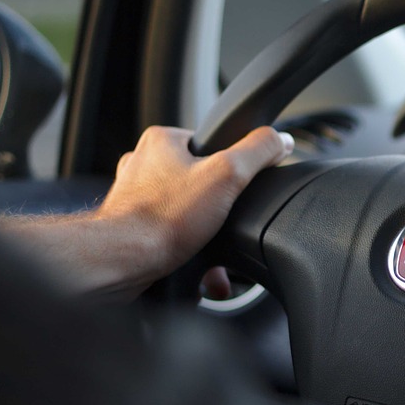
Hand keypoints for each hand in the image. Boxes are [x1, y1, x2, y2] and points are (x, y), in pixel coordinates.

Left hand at [96, 125, 293, 290]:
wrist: (124, 261)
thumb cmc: (165, 218)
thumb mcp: (229, 174)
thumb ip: (259, 151)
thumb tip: (280, 140)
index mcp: (163, 140)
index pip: (212, 143)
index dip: (232, 166)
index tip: (237, 187)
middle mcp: (143, 164)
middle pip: (201, 179)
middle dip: (219, 207)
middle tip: (225, 222)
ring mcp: (135, 196)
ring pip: (185, 210)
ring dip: (204, 232)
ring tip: (210, 247)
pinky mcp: (133, 226)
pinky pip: (171, 233)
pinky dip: (188, 249)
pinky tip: (196, 265)